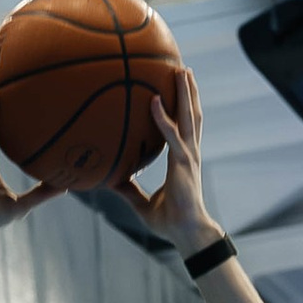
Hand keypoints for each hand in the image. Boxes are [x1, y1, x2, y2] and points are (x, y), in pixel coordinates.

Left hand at [113, 74, 213, 248]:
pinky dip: (163, 117)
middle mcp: (189, 153)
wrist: (186, 233)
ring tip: (182, 71)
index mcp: (183, 159)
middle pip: (192, 115)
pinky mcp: (183, 162)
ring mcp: (189, 156)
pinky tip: (155, 100)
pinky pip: (171, 134)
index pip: (185, 127)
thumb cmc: (170, 221)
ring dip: (185, 93)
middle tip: (183, 68)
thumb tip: (110, 182)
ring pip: (189, 117)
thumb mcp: (142, 203)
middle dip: (189, 91)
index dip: (183, 108)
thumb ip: (128, 190)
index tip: (179, 89)